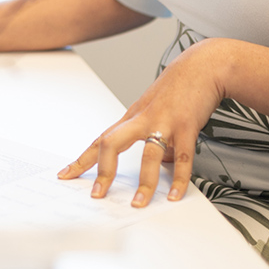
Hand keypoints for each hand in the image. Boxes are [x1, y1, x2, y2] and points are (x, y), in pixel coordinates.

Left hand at [57, 38, 227, 205]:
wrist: (202, 66)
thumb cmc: (176, 88)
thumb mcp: (153, 110)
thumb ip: (151, 137)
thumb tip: (159, 165)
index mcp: (131, 118)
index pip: (100, 140)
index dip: (82, 159)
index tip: (65, 175)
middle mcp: (143, 119)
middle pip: (113, 143)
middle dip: (103, 170)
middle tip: (98, 194)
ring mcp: (164, 122)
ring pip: (148, 153)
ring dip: (144, 182)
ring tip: (138, 203)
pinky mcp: (187, 125)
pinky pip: (183, 157)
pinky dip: (179, 179)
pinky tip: (174, 195)